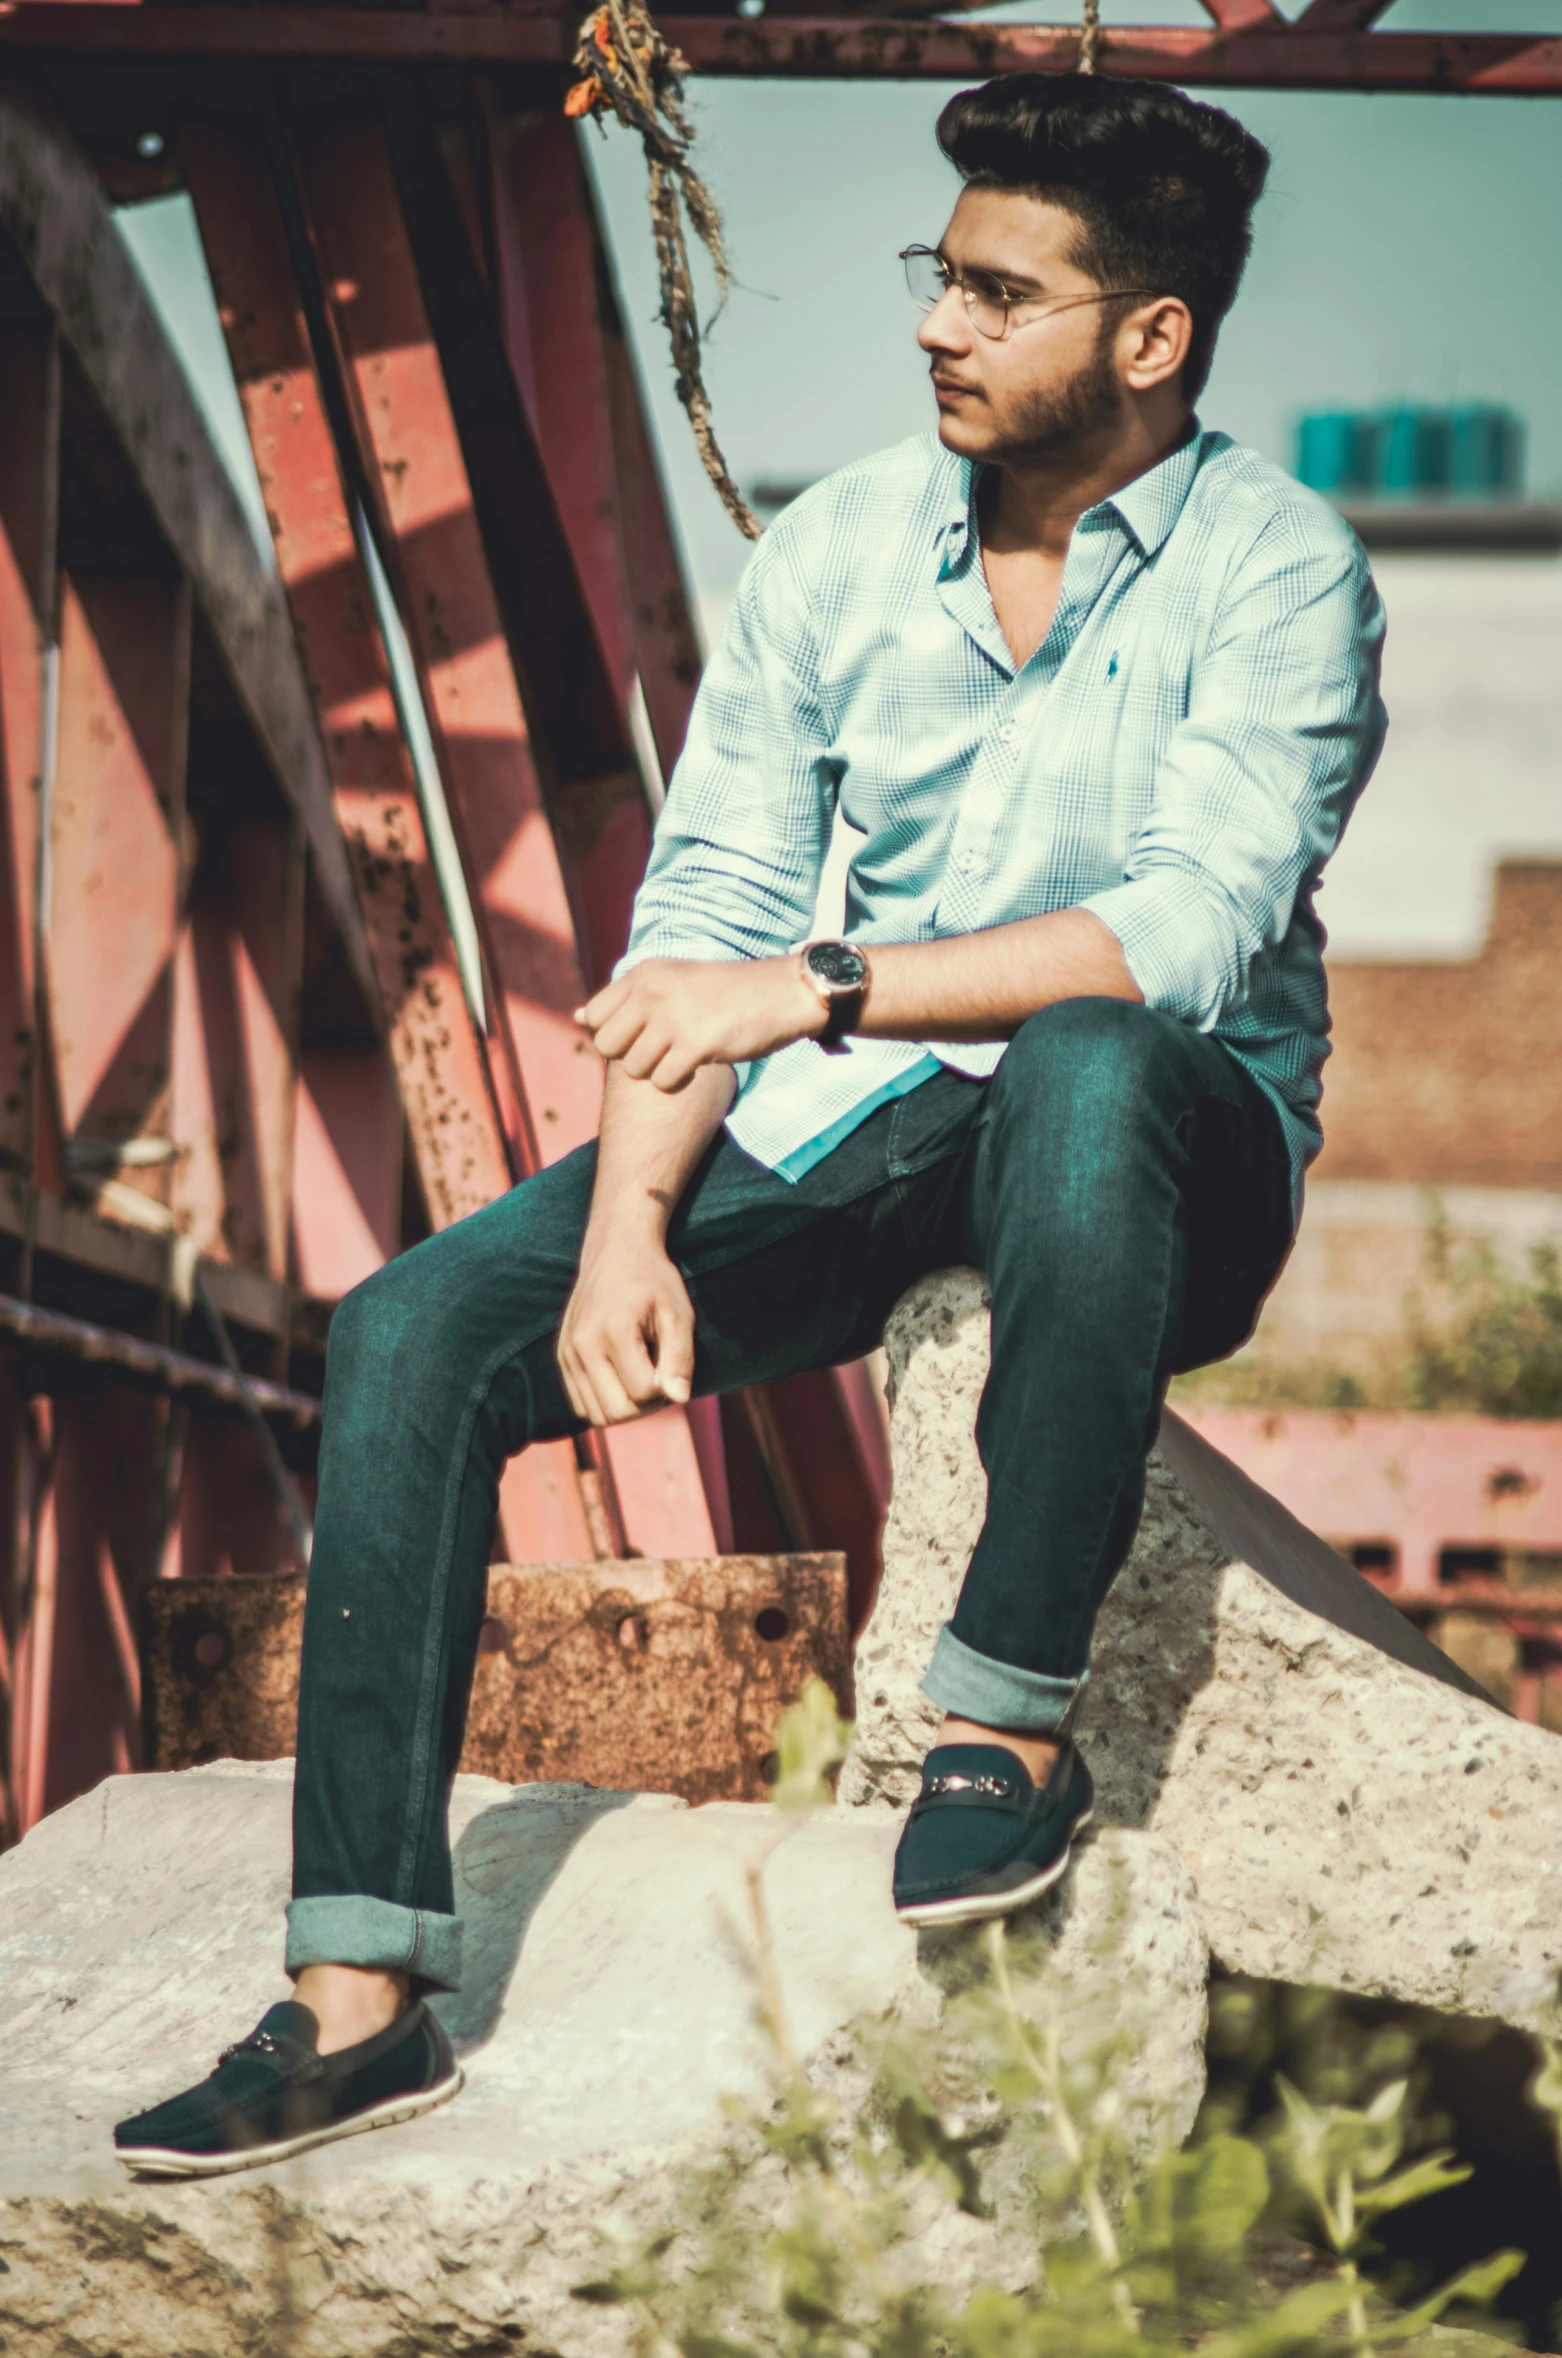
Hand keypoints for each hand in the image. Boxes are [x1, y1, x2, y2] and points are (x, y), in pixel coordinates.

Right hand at [557, 1217, 696, 1425]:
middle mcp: (582, 1345)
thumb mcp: (677, 1313)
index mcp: (613, 1331)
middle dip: (646, 1406)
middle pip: (617, 1413)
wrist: (615, 1252)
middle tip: (659, 1378)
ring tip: (640, 1378)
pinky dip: (604, 1402)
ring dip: (625, 1408)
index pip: (644, 1392)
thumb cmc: (653, 1282)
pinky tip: (621, 1378)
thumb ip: (680, 1357)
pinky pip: (581, 1405)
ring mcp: (566, 1353)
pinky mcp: (561, 1357)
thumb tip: (679, 1398)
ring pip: (596, 1415)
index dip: (667, 1388)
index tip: (673, 1366)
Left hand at [576, 956, 824, 1090]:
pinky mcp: (696, 1044)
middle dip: (631, 1056)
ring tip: (684, 1054)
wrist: (781, 993)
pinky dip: (679, 1081)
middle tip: (663, 1049)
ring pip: (634, 1067)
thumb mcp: (671, 981)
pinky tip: (698, 1065)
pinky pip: (663, 1081)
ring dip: (658, 1070)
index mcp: (644, 973)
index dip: (614, 1034)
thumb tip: (575, 1018)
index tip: (644, 1034)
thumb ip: (625, 999)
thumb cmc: (725, 992)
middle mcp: (652, 991)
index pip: (595, 1016)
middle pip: (607, 1046)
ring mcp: (672, 1017)